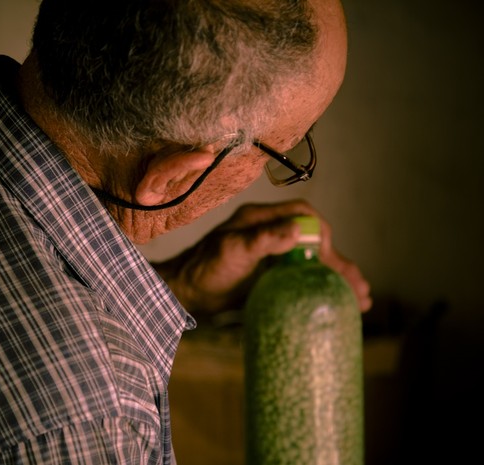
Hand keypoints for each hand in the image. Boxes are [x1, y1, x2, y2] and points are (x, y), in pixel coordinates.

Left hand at [153, 200, 371, 313]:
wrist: (186, 293)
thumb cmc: (205, 268)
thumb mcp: (233, 251)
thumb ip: (262, 239)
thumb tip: (297, 230)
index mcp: (261, 219)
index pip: (302, 214)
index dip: (320, 232)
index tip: (328, 257)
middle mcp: (269, 233)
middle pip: (314, 240)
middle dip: (338, 263)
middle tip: (359, 288)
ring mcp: (271, 255)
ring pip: (311, 261)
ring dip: (335, 278)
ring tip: (359, 301)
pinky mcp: (270, 275)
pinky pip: (301, 277)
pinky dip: (319, 288)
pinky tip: (335, 303)